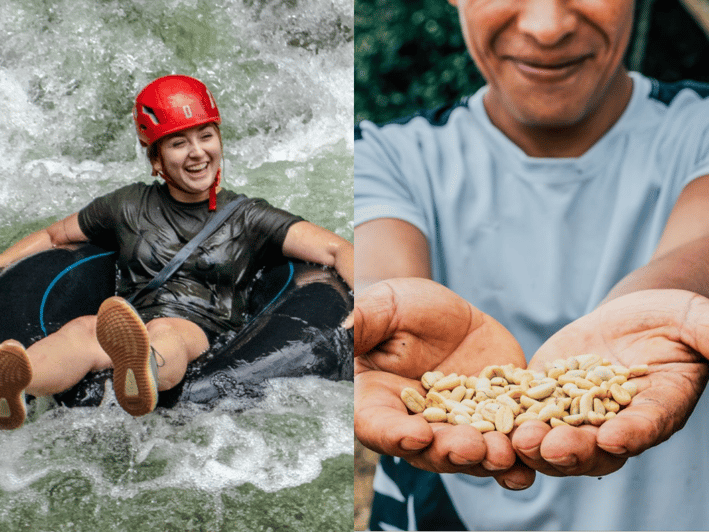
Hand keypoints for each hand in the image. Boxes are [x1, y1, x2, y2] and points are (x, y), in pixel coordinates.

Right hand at [354, 278, 532, 485]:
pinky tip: (542, 449)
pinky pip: (509, 436)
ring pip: (472, 451)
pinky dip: (524, 448)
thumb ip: (361, 325)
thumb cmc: (397, 309)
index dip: (394, 435)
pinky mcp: (495, 414)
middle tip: (472, 448)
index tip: (414, 435)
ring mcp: (458, 423)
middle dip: (451, 451)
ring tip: (507, 454)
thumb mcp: (380, 308)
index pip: (379, 426)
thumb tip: (339, 331)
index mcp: (378, 402)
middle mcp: (417, 423)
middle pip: (430, 449)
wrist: (439, 311)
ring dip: (489, 457)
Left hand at [512, 289, 708, 477]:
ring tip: (516, 439)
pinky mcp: (543, 395)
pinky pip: (523, 409)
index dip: (632, 434)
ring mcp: (575, 413)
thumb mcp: (692, 321)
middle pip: (594, 447)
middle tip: (550, 448)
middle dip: (572, 450)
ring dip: (534, 444)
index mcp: (656, 410)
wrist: (627, 317)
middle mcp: (614, 422)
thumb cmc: (669, 319)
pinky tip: (484, 418)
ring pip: (554, 438)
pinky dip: (506, 417)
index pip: (647, 426)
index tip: (616, 438)